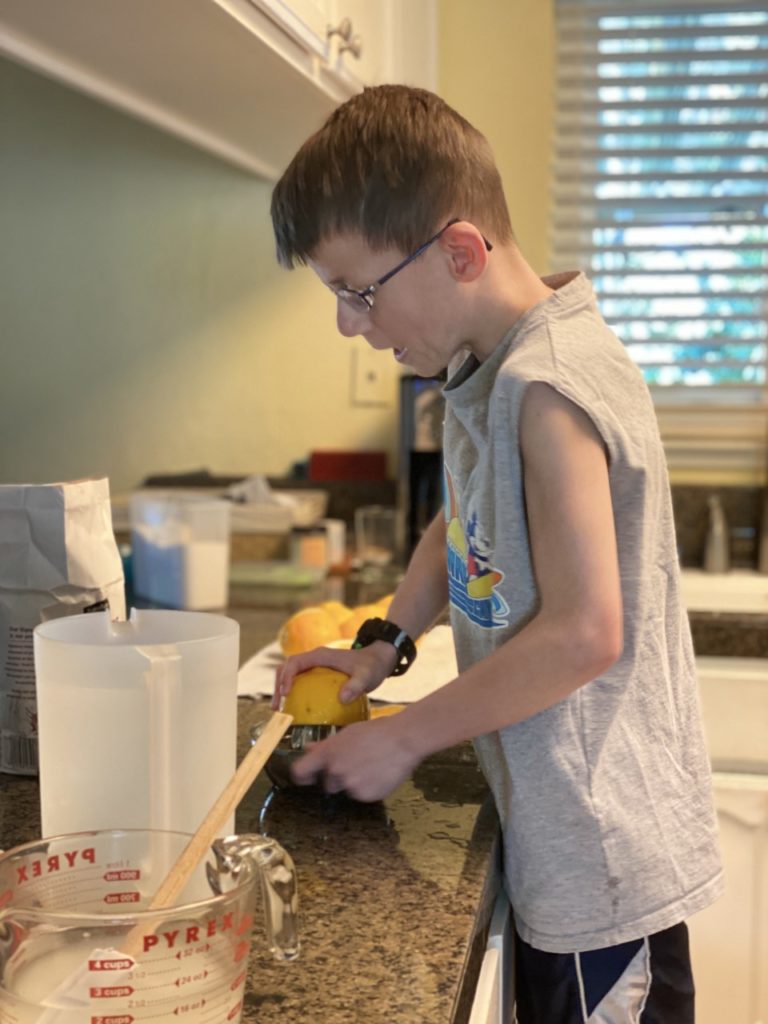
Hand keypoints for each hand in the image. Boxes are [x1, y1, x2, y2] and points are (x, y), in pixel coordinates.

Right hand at [271, 641, 396, 709]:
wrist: (379, 659)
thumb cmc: (372, 665)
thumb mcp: (366, 676)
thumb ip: (356, 686)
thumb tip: (343, 698)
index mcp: (320, 655)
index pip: (295, 662)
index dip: (286, 677)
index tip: (285, 694)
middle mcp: (314, 658)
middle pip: (286, 667)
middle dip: (278, 685)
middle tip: (277, 706)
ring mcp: (315, 665)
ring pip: (290, 674)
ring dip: (281, 689)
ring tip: (280, 710)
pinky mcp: (318, 673)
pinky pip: (300, 681)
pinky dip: (293, 693)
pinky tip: (296, 710)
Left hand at [291, 716, 421, 801]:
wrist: (403, 740)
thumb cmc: (375, 731)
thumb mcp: (347, 733)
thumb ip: (326, 745)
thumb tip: (309, 749)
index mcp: (328, 754)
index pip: (299, 772)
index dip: (302, 776)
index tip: (307, 777)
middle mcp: (336, 772)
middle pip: (326, 784)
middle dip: (336, 777)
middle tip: (353, 765)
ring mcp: (351, 786)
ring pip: (346, 789)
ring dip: (353, 783)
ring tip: (370, 767)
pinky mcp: (367, 796)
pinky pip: (362, 795)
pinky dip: (368, 788)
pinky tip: (379, 774)